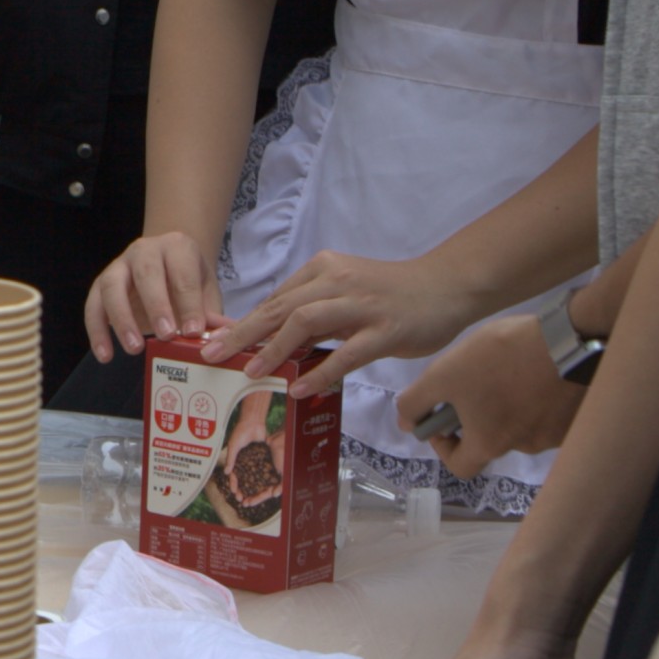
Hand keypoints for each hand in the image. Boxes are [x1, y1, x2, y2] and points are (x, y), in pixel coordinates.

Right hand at [82, 231, 221, 363]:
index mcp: (177, 248)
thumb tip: (223, 338)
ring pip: (111, 286)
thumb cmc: (188, 281)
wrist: (166, 264)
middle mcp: (145, 250)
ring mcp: (119, 265)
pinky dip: (96, 331)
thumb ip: (211, 315)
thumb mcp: (206, 292)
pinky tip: (106, 355)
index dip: (189, 304)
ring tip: (134, 348)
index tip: (193, 332)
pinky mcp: (101, 284)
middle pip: (146, 274)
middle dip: (156, 306)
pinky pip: (93, 305)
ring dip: (122, 319)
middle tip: (166, 335)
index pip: (182, 275)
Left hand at [218, 248, 485, 387]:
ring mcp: (362, 306)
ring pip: (306, 324)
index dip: (242, 322)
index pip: (274, 299)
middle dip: (242, 333)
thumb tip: (272, 340)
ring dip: (274, 348)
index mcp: (323, 270)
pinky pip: (347, 353)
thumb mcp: (345, 292)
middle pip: (280, 308)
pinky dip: (320, 371)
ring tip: (250, 371)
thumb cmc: (392, 293)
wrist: (447, 285)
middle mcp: (337, 282)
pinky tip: (300, 388)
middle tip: (211, 354)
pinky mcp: (386, 330)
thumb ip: (313, 311)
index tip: (213, 342)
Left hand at [392, 312, 588, 476]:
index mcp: (491, 444)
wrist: (570, 338)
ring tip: (511, 369)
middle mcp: (525, 447)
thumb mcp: (444, 373)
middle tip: (479, 382)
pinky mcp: (579, 415)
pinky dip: (540, 398)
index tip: (443, 419)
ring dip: (511, 405)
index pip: (461, 467)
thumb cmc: (501, 357)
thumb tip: (406, 424)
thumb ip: (417, 401)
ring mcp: (556, 434)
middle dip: (480, 417)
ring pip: (523, 425)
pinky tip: (539, 370)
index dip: (445, 447)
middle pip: (493, 442)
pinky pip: (551, 412)